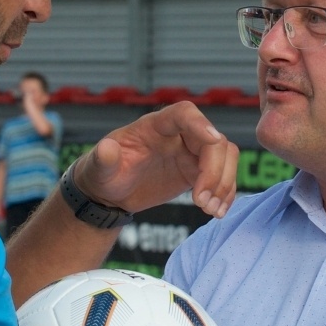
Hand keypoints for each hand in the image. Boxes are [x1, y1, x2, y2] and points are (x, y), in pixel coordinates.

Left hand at [71, 101, 238, 217]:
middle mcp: (179, 135)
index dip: (201, 124)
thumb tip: (107, 149)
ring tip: (210, 210)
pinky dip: (225, 193)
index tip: (212, 141)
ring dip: (224, 184)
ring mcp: (191, 152)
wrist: (111, 192)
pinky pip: (224, 175)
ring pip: (226, 155)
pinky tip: (216, 211)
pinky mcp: (197, 171)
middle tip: (201, 201)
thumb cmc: (104, 173)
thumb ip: (103, 158)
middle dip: (214, 171)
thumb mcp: (99, 168)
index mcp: (155, 126)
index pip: (184, 113)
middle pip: (214, 140)